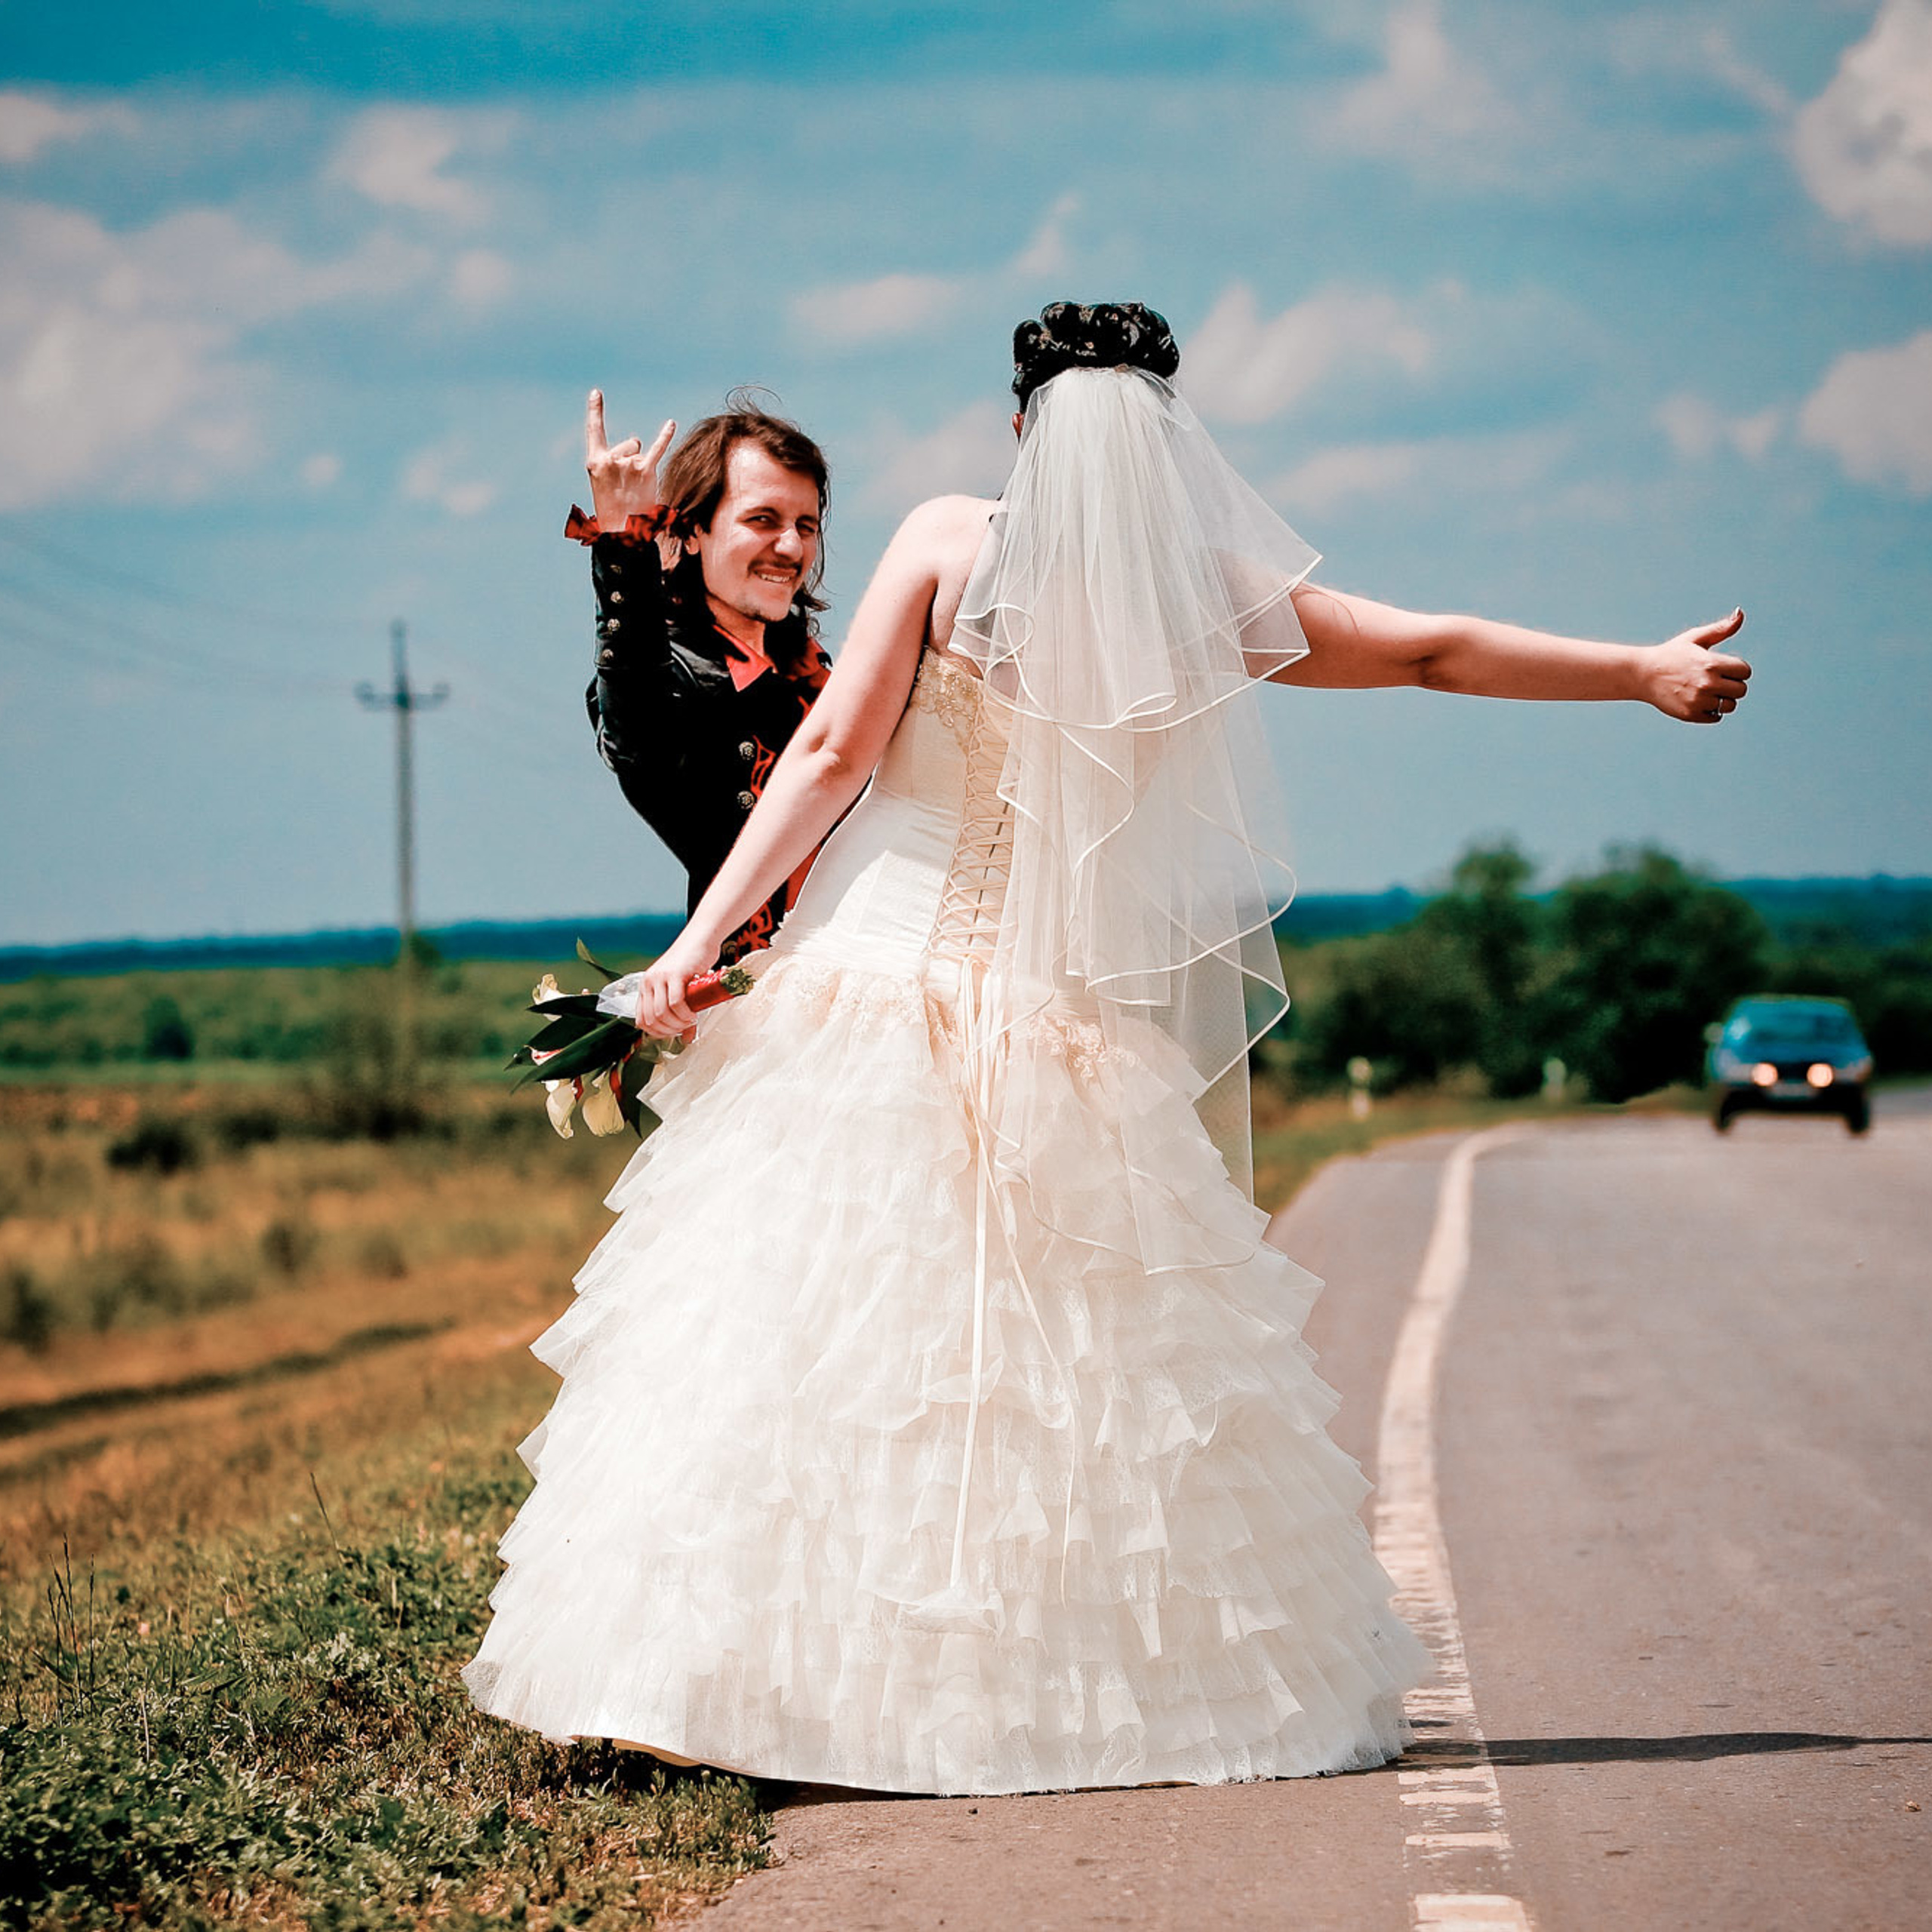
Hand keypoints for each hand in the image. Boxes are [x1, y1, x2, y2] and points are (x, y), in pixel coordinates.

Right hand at [584, 390, 673, 534]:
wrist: (623, 531)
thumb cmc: (612, 507)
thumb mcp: (602, 481)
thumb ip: (613, 459)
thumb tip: (637, 442)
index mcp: (594, 461)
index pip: (594, 430)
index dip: (595, 410)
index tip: (596, 392)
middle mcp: (611, 459)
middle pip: (629, 443)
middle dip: (630, 457)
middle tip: (626, 484)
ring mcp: (629, 464)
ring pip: (639, 451)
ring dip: (640, 466)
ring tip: (635, 487)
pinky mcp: (646, 471)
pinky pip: (658, 449)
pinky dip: (665, 436)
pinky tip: (671, 423)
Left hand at [634, 929, 717, 1037]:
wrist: (699, 939)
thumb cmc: (692, 963)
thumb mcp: (681, 989)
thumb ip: (680, 1014)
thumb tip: (685, 1038)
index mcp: (646, 987)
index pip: (641, 1020)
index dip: (657, 1032)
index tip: (673, 1032)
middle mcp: (649, 982)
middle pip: (651, 1019)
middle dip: (669, 1030)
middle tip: (684, 1028)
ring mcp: (659, 978)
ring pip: (661, 1013)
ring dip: (678, 1023)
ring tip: (690, 1020)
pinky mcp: (674, 974)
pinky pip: (675, 1002)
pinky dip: (684, 1014)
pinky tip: (692, 1014)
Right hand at [1644, 609, 1749, 722]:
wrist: (1642, 674)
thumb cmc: (1671, 654)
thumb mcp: (1695, 637)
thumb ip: (1721, 628)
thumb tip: (1740, 613)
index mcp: (1711, 663)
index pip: (1745, 671)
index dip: (1736, 669)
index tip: (1722, 668)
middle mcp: (1707, 683)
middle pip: (1741, 690)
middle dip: (1731, 685)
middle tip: (1714, 680)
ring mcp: (1698, 700)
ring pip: (1730, 705)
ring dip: (1722, 699)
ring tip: (1706, 691)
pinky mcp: (1690, 714)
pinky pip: (1716, 717)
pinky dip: (1710, 711)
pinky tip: (1697, 700)